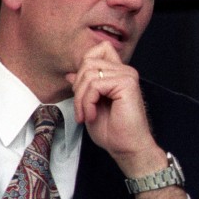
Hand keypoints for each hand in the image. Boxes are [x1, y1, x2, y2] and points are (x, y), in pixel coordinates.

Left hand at [66, 42, 185, 198]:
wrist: (127, 148)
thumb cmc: (113, 131)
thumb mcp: (90, 105)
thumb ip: (83, 87)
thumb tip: (70, 74)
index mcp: (119, 74)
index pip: (98, 49)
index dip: (84, 65)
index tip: (83, 93)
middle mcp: (125, 71)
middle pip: (88, 61)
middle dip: (78, 87)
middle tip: (81, 109)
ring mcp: (127, 76)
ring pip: (89, 73)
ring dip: (81, 97)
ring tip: (86, 114)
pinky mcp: (127, 84)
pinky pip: (95, 84)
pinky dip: (87, 101)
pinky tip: (92, 115)